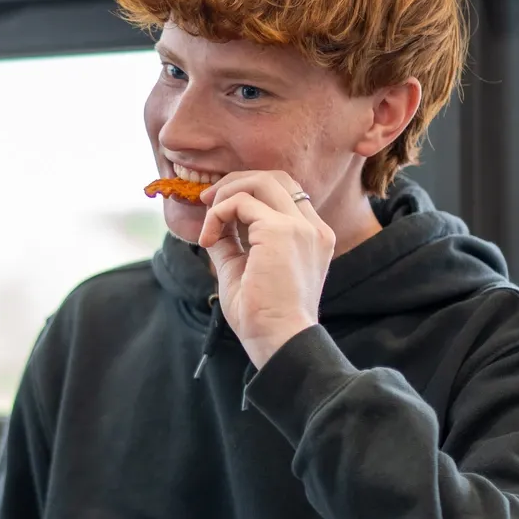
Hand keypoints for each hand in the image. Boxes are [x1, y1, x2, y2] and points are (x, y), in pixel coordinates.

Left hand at [197, 171, 336, 367]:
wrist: (278, 341)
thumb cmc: (262, 317)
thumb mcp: (244, 269)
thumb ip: (232, 243)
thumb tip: (212, 225)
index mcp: (312, 237)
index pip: (284, 193)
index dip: (248, 193)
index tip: (218, 210)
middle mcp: (312, 227)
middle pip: (274, 178)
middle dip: (235, 183)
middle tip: (206, 203)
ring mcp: (300, 227)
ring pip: (260, 181)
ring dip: (225, 196)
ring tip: (208, 225)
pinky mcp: (281, 231)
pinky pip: (240, 203)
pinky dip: (217, 215)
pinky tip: (207, 241)